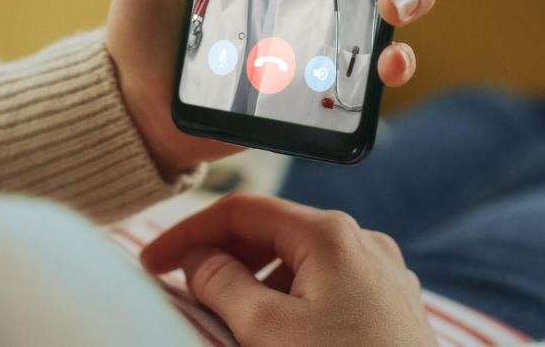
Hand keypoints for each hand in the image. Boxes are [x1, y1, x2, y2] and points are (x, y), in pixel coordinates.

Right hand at [141, 193, 437, 346]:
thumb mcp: (266, 330)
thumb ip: (221, 284)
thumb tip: (199, 260)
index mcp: (330, 235)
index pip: (242, 211)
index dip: (189, 232)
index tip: (153, 262)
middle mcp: (362, 244)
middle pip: (274, 233)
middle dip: (223, 257)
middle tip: (182, 288)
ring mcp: (382, 278)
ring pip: (301, 265)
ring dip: (257, 284)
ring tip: (227, 318)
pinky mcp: (391, 311)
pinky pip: (329, 291)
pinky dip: (291, 302)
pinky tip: (274, 335)